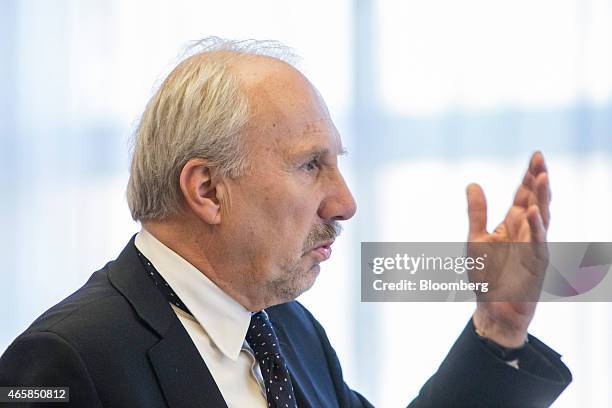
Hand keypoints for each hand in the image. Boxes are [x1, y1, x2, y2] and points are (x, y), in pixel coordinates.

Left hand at [467, 152, 550, 347]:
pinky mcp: (536, 264)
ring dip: (541, 197)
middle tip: (540, 158)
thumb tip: (472, 183)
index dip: (528, 176)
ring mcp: (533, 247)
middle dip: (538, 180)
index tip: (536, 155)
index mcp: (511, 224)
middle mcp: (525, 232)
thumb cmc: (485, 275)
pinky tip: (533, 211)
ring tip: (542, 176)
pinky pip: (537, 243)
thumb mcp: (475, 238)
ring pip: (541, 217)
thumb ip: (476, 212)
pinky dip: (535, 227)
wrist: (492, 308)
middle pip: (535, 200)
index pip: (523, 195)